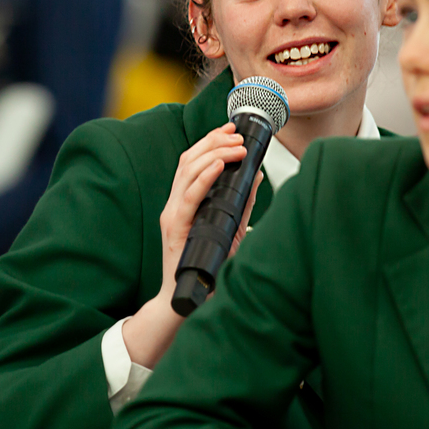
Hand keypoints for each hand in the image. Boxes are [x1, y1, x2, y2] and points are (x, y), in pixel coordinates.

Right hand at [121, 123, 262, 367]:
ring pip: (187, 171)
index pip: (193, 161)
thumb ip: (242, 201)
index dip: (211, 140)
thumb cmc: (208, 267)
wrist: (190, 299)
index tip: (232, 128)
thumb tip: (256, 175)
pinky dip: (203, 177)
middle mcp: (175, 204)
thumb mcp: (231, 228)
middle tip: (237, 135)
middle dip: (214, 140)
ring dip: (213, 153)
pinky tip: (218, 166)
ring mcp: (172, 215)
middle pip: (189, 159)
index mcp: (185, 201)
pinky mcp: (174, 228)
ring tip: (235, 147)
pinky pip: (187, 196)